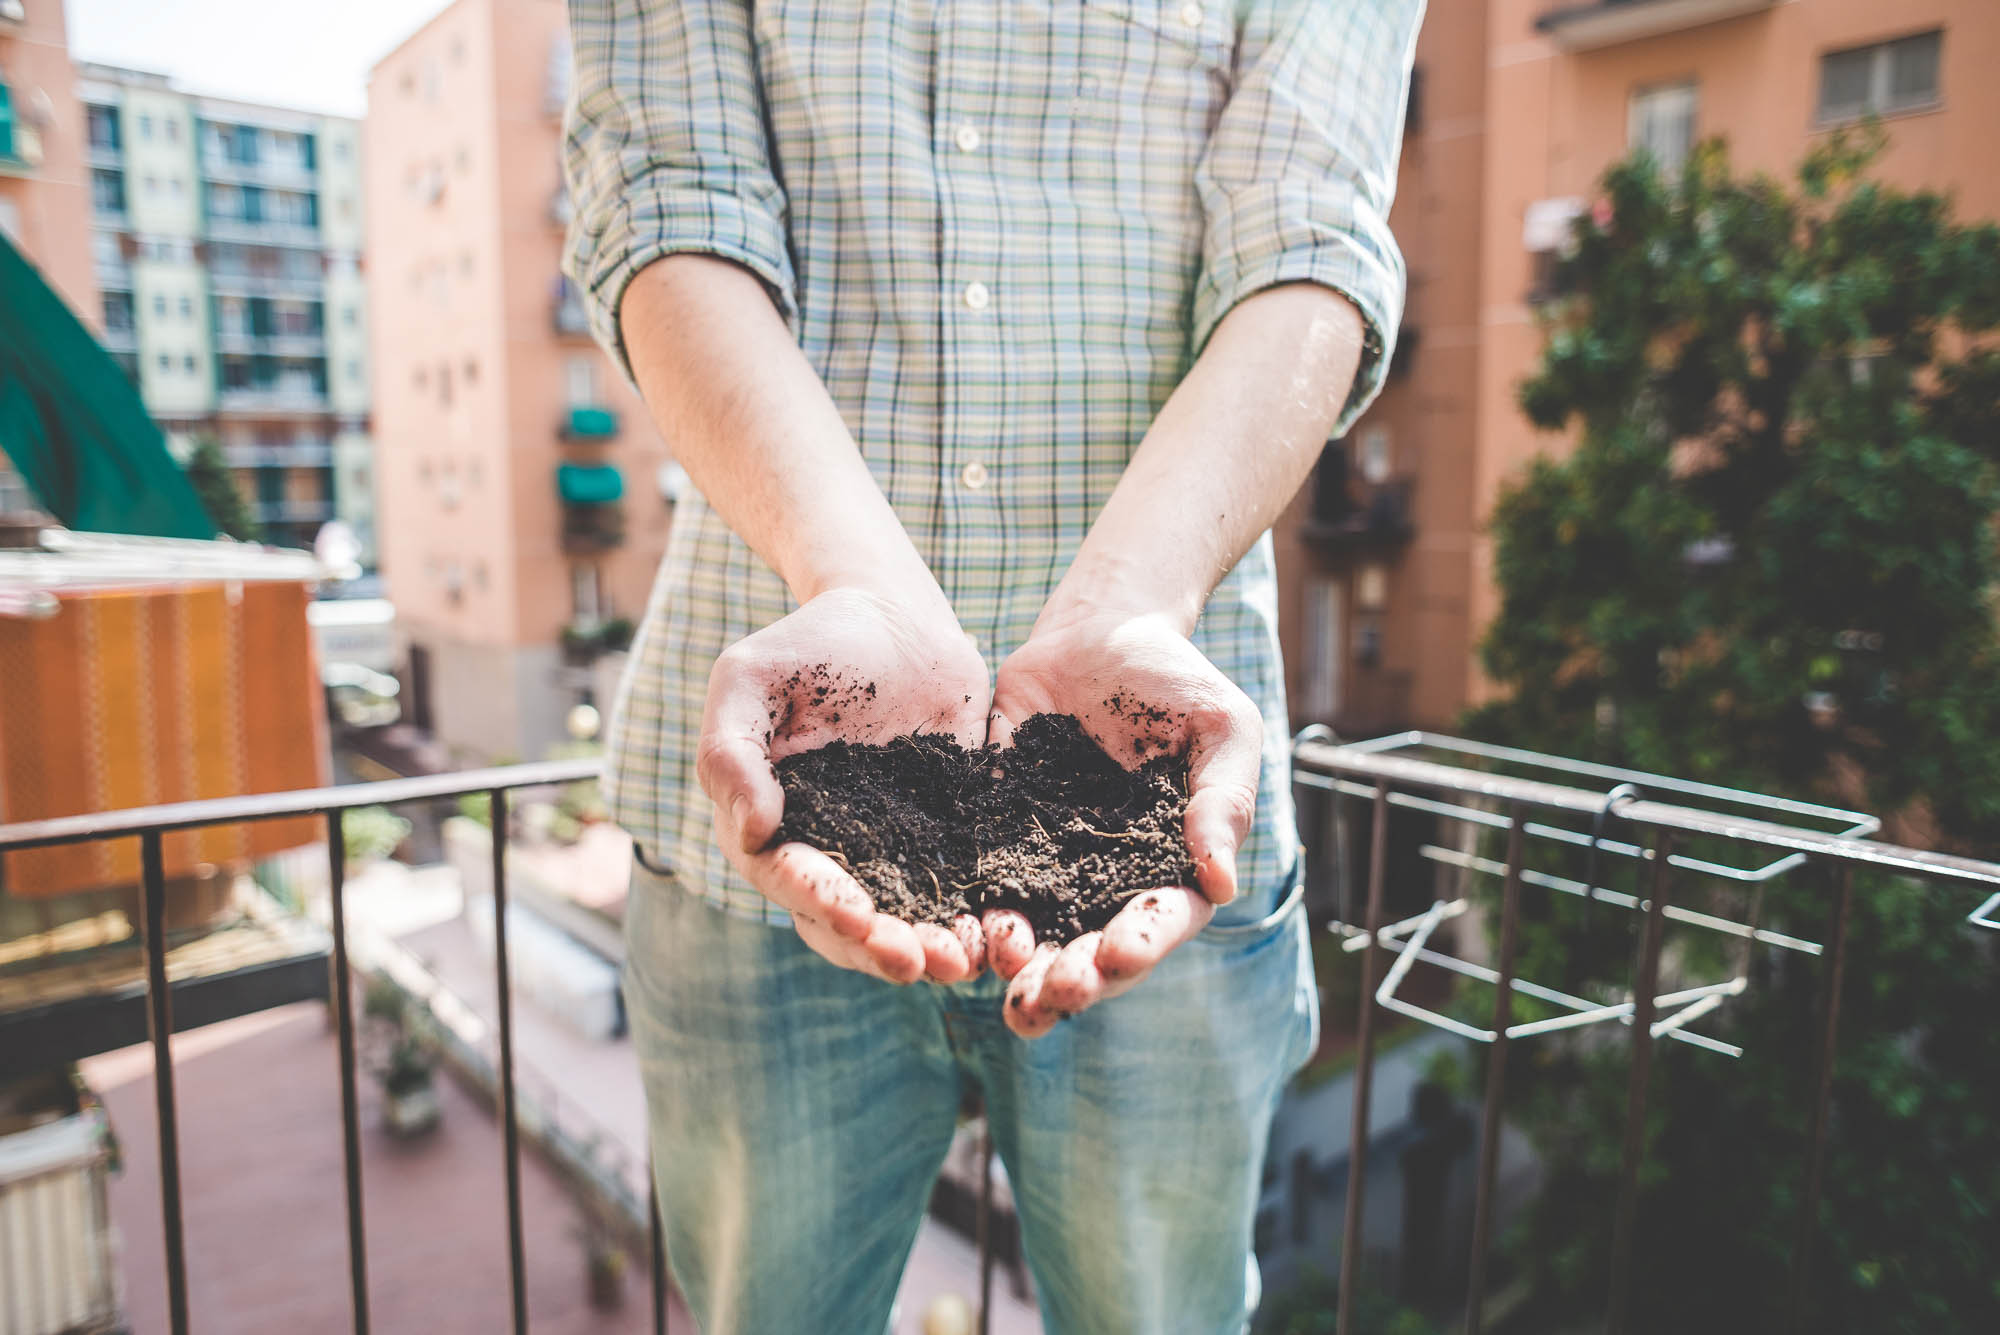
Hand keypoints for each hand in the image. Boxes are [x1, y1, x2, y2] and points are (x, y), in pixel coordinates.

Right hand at [698, 586, 990, 982]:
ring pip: (905, 919)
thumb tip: (753, 832)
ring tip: (965, 961)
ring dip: (930, 947)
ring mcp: (892, 850)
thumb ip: (731, 751)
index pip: (789, 880)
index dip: (821, 903)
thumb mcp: (750, 678)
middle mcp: (830, 851)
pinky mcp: (948, 838)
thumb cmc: (812, 641)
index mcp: (772, 825)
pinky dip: (978, 916)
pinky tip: (1003, 930)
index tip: (856, 916)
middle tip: (919, 962)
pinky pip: (962, 890)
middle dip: (880, 949)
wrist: (898, 615)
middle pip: (846, 923)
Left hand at [983, 608, 1262, 1036]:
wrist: (1099, 630)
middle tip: (1050, 995)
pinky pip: (978, 882)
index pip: (1159, 922)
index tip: (1118, 957)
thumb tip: (1221, 883)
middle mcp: (1106, 877)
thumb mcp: (1220, 728)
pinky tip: (953, 933)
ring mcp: (1048, 860)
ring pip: (1033, 931)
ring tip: (1005, 983)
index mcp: (1169, 864)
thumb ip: (1222, 800)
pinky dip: (966, 914)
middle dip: (1073, 979)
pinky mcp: (994, 833)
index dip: (1140, 947)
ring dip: (1019, 967)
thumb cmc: (1176, 678)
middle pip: (1091, 948)